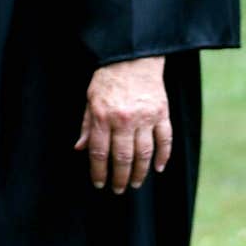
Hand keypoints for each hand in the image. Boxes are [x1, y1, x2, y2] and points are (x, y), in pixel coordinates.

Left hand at [74, 55, 171, 193]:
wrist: (132, 56)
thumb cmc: (108, 79)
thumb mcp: (90, 99)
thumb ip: (86, 125)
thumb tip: (80, 149)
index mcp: (103, 116)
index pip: (99, 152)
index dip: (99, 172)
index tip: (99, 184)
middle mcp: (124, 119)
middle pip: (123, 157)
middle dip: (120, 178)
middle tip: (119, 189)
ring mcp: (145, 117)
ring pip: (144, 153)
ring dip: (140, 172)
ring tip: (136, 183)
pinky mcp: (161, 113)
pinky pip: (165, 140)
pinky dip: (163, 156)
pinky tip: (158, 167)